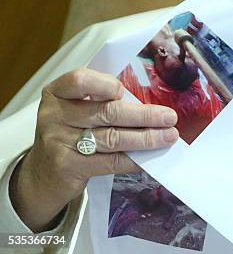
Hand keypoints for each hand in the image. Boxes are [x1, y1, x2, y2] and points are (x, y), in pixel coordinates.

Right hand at [8, 68, 178, 231]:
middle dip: (144, 115)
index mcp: (58, 92)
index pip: (80, 80)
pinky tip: (149, 156)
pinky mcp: (69, 166)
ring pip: (112, 137)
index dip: (105, 84)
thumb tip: (149, 100)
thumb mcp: (75, 108)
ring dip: (146, 137)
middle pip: (107, 112)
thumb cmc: (68, 132)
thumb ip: (101, 100)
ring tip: (168, 136)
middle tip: (169, 117)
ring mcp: (59, 142)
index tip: (125, 91)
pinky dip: (134, 159)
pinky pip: (110, 161)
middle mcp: (54, 115)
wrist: (42, 173)